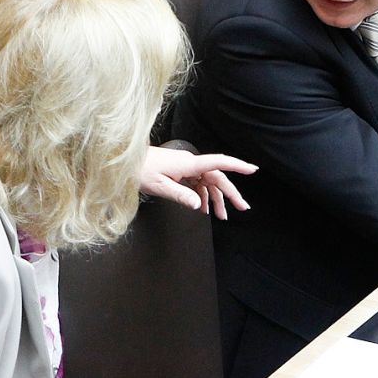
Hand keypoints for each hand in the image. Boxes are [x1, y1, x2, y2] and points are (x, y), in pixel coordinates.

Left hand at [138, 147, 255, 217]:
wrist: (125, 161)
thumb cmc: (139, 170)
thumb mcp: (159, 187)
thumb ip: (181, 195)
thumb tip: (199, 205)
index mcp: (189, 164)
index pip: (219, 163)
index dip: (237, 166)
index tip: (253, 169)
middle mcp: (191, 163)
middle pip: (217, 178)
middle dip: (230, 194)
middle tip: (242, 208)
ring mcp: (186, 167)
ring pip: (208, 183)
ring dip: (216, 198)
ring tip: (222, 215)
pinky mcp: (180, 171)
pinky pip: (197, 184)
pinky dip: (202, 196)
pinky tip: (203, 207)